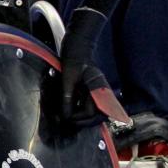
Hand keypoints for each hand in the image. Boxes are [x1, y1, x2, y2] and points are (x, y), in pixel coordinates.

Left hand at [56, 7, 110, 124]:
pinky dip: (80, 110)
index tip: (65, 116)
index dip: (78, 118)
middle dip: (81, 120)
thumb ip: (68, 97)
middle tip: (66, 119)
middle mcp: (102, 93)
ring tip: (67, 115)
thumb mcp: (68, 78)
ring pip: (94, 113)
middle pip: (96, 116)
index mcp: (98, 90)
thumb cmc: (73, 59)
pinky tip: (70, 108)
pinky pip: (90, 106)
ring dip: (81, 116)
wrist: (78, 47)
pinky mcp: (94, 92)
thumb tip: (65, 116)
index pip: (92, 112)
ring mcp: (99, 93)